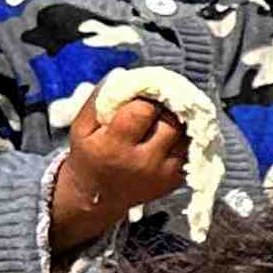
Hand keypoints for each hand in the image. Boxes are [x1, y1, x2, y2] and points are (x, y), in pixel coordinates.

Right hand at [49, 85, 190, 246]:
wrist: (98, 197)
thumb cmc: (90, 155)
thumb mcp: (82, 128)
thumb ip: (99, 100)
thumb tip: (123, 75)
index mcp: (114, 147)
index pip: (144, 110)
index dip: (147, 96)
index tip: (142, 93)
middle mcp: (143, 162)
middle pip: (171, 122)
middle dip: (166, 107)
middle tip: (159, 101)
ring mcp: (163, 174)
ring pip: (186, 135)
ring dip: (180, 120)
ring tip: (166, 115)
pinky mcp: (175, 180)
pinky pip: (189, 149)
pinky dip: (184, 137)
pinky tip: (171, 131)